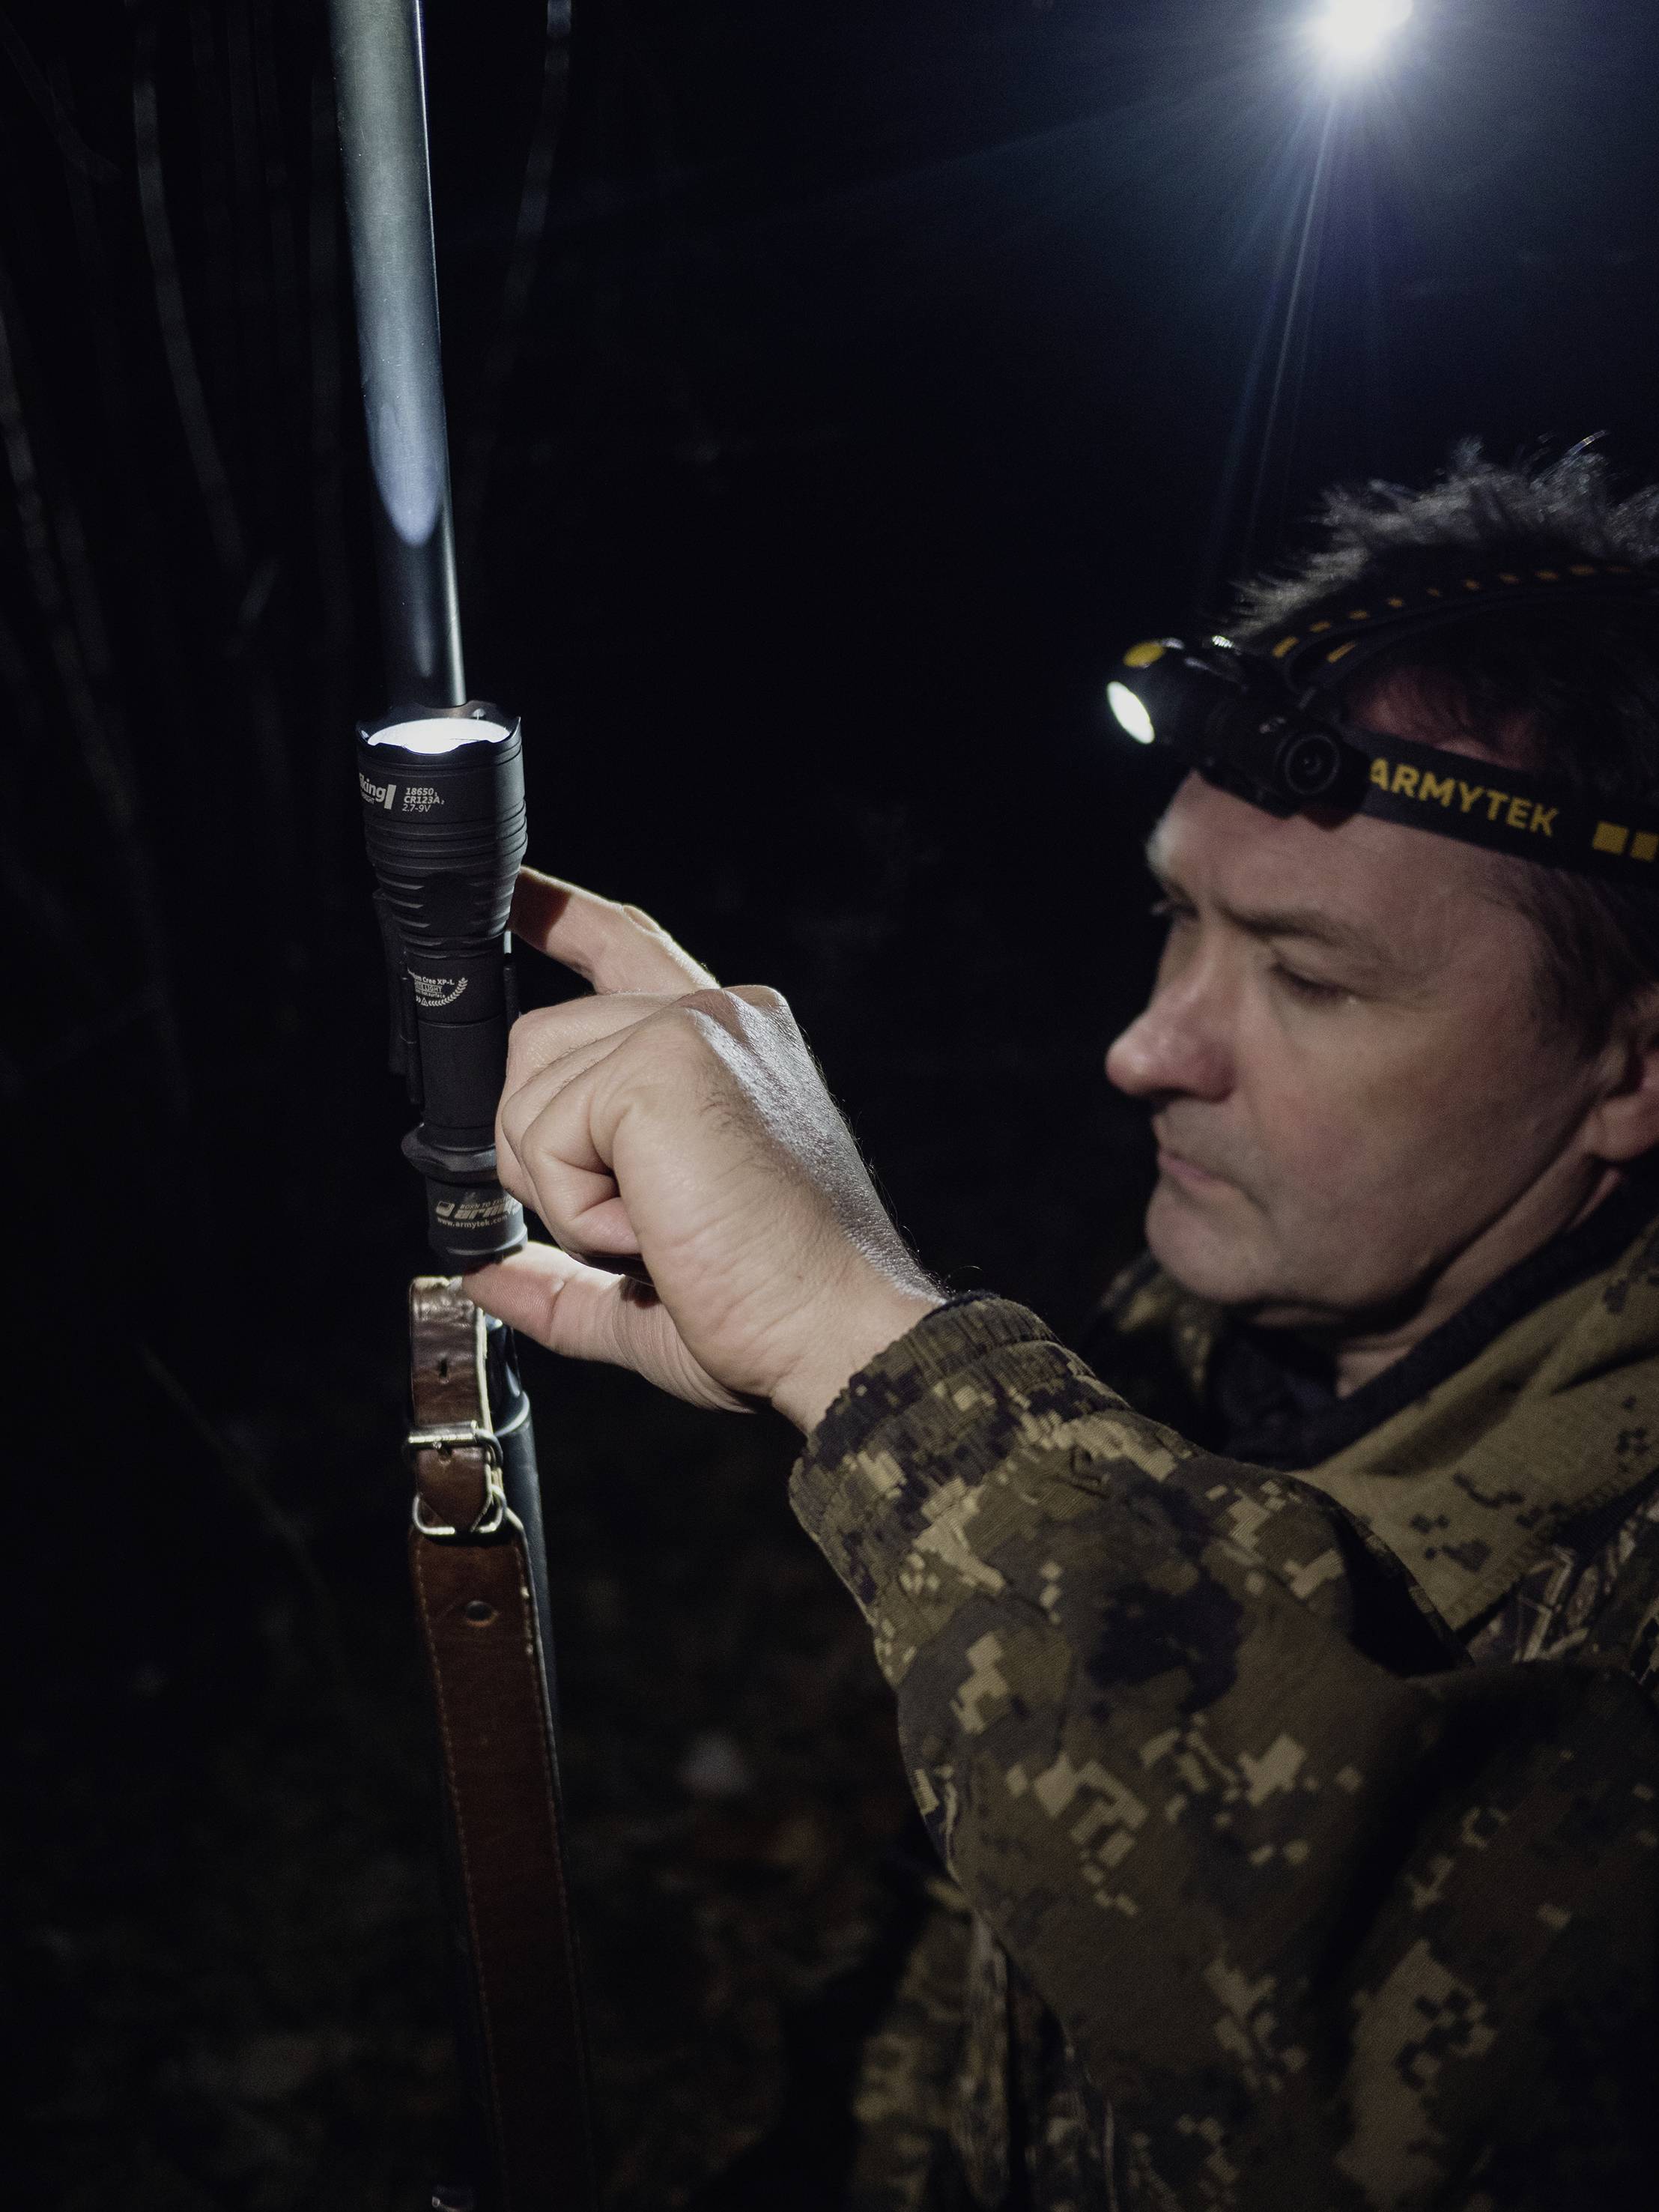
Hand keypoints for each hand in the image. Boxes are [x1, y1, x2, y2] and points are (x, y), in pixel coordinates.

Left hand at [462, 870, 941, 1429]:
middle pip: (540, 1047)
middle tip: (640, 1228)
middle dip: (546, 1159)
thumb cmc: (773, 1311)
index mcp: (730, 1047)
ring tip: (663, 1230)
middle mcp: (720, 1018)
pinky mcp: (662, 1061)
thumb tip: (486, 1275)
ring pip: (526, 1096)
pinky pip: (541, 1136)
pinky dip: (578, 1211)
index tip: (517, 894)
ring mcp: (694, 1029)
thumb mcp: (645, 1287)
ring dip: (565, 1195)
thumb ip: (562, 1271)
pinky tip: (659, 1229)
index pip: (628, 950)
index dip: (562, 917)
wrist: (834, 1334)